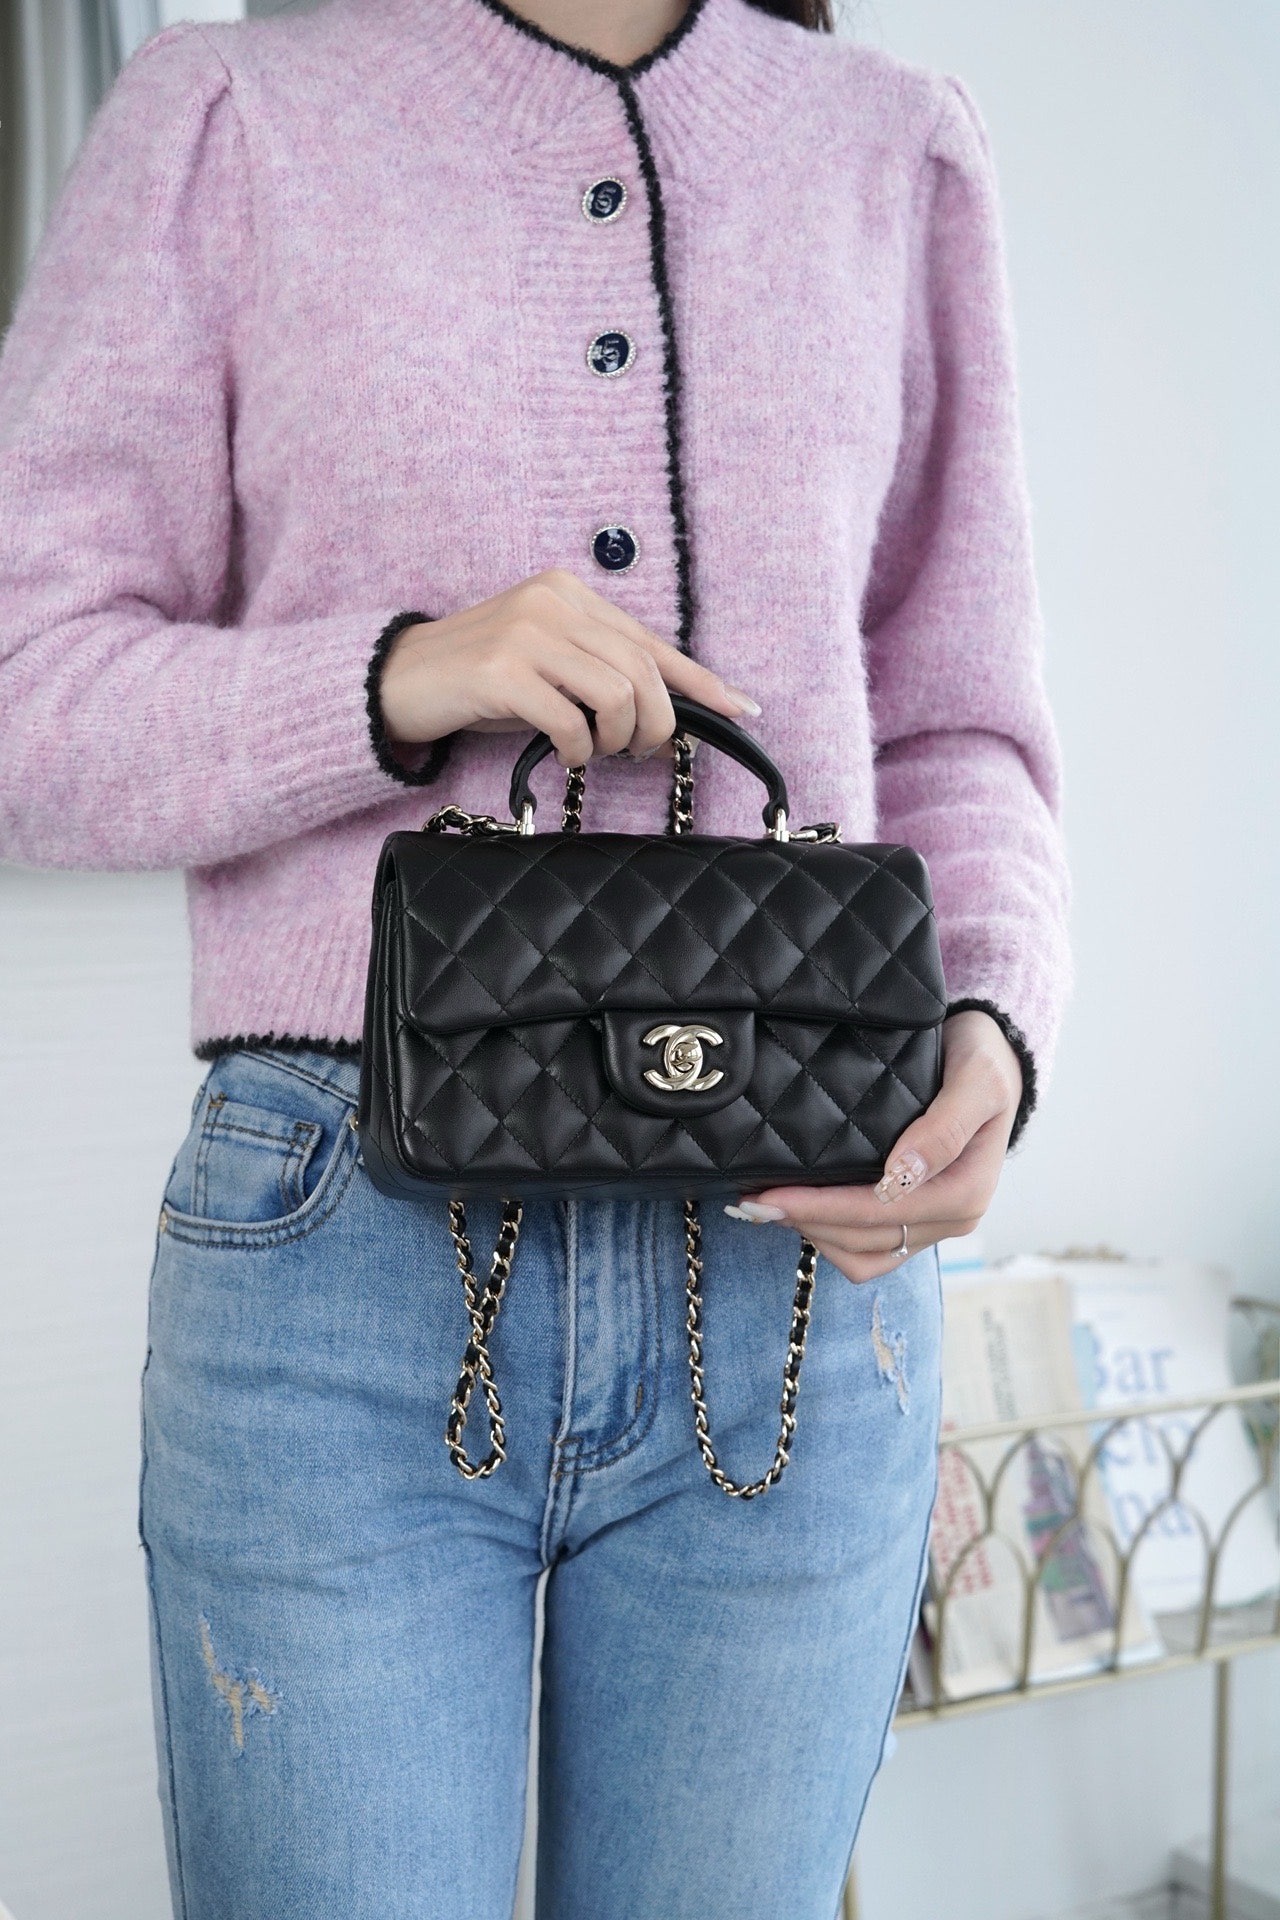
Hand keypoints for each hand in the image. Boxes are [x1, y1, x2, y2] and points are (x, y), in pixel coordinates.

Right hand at [378, 569, 759, 767]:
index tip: (742, 708)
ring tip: (594, 751)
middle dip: (655, 724)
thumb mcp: (547, 664)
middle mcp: (553, 602)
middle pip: (643, 670)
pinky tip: (564, 754)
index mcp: (570, 593)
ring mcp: (526, 633)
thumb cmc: (481, 680)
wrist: (398, 679)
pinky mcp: (501, 671)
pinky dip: (578, 749)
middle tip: (637, 752)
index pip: (652, 640)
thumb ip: (598, 671)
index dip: (701, 680)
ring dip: (617, 739)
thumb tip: (664, 714)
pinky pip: (570, 720)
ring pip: (617, 693)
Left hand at [726, 1009, 1023, 1282]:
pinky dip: (829, 1239)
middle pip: (866, 1240)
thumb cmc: (982, 1062)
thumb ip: (945, 1126)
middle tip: (750, 1199)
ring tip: (766, 1205)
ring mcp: (932, 1226)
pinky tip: (797, 1212)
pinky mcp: (914, 1223)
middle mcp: (952, 1218)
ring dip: (814, 1235)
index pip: (883, 1212)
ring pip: (862, 1256)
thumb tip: (903, 1173)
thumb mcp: (977, 1080)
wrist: (990, 1061)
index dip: (824, 1208)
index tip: (772, 1193)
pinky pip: (867, 1253)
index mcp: (967, 1190)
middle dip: (806, 1221)